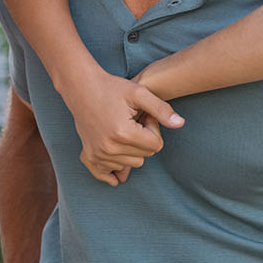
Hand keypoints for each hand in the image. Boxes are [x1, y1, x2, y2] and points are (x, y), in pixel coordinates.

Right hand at [56, 65, 182, 186]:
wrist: (81, 87)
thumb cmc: (112, 88)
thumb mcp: (139, 93)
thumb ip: (161, 109)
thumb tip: (181, 124)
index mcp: (123, 133)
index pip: (156, 146)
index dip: (153, 129)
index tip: (143, 115)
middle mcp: (109, 148)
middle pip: (144, 157)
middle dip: (143, 141)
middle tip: (132, 121)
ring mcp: (98, 154)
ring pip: (130, 164)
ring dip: (130, 150)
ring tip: (122, 129)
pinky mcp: (89, 156)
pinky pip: (107, 174)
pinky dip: (114, 168)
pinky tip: (115, 157)